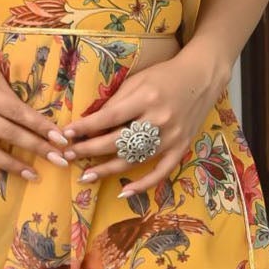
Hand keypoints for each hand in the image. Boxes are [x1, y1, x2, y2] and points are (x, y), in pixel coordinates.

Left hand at [60, 48, 226, 197]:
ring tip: (86, 176)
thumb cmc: (164, 76)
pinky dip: (144, 184)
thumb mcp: (137, 80)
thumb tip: (91, 124)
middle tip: (68, 155)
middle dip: (90, 150)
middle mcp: (159, 119)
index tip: (66, 134)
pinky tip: (124, 191)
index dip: (86, 128)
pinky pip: (161, 171)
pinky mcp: (181, 147)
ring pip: (135, 159)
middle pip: (118, 141)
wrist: (201, 78)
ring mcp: (172, 137)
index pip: (109, 117)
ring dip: (108, 170)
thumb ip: (116, 102)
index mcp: (146, 98)